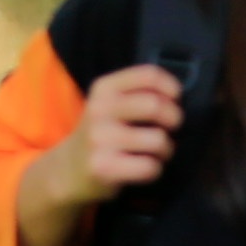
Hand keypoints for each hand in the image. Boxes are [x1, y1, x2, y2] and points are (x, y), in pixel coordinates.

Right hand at [37, 63, 181, 214]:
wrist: (66, 170)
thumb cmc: (102, 134)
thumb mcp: (110, 104)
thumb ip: (139, 93)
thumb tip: (179, 97)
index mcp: (104, 88)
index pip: (148, 75)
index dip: (171, 87)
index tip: (175, 99)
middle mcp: (99, 110)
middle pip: (156, 106)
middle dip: (174, 119)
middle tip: (170, 128)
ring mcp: (99, 139)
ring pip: (158, 140)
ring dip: (166, 150)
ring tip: (155, 152)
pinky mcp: (103, 167)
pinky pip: (150, 167)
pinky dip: (155, 169)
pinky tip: (143, 167)